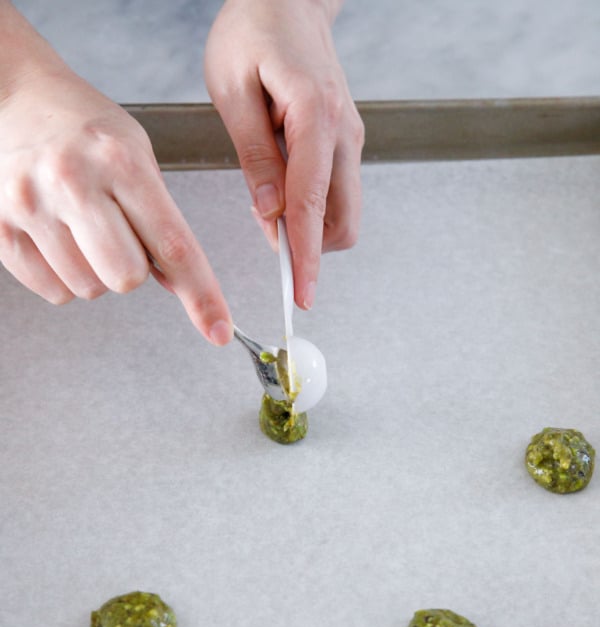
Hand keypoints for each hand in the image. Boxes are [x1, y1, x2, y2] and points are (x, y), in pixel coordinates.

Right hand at [0, 8, 231, 344]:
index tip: (218, 329)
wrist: (12, 94)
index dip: (201, 294)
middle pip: (127, 278)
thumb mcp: (134, 152)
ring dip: (95, 271)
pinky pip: (53, 291)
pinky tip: (57, 236)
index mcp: (120, 160)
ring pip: (89, 289)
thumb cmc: (81, 126)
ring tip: (80, 226)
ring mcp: (31, 205)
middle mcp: (73, 181)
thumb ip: (160, 216)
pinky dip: (63, 276)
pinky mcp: (0, 227)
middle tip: (116, 234)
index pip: (173, 245)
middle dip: (131, 269)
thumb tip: (181, 282)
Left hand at [204, 0, 363, 310]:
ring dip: (310, 227)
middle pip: (342, 222)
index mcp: (316, 116)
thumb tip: (269, 213)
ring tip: (268, 197)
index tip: (301, 295)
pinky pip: (336, 194)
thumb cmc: (253, 32)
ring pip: (343, 214)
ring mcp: (351, 140)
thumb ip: (254, 155)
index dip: (304, 257)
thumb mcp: (234, 88)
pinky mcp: (346, 144)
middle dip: (311, 248)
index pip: (311, 205)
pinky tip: (281, 187)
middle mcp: (345, 133)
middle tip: (270, 239)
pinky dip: (312, 208)